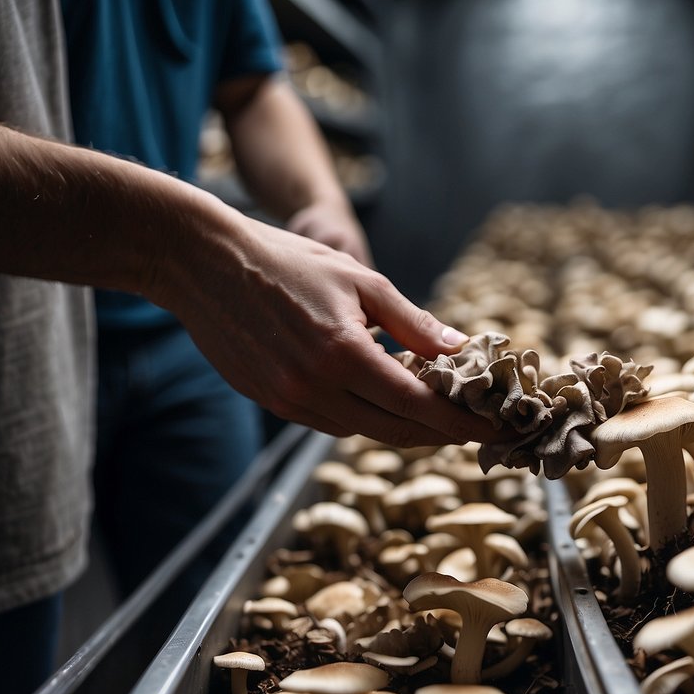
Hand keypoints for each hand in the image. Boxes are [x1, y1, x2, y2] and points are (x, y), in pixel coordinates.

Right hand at [155, 207, 493, 446]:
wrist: (201, 263)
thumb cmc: (286, 260)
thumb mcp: (360, 279)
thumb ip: (413, 322)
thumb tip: (460, 349)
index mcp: (343, 354)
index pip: (417, 407)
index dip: (460, 424)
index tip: (492, 431)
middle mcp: (313, 388)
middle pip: (395, 430)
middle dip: (440, 434)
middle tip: (474, 429)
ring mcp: (288, 400)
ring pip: (362, 430)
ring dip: (402, 426)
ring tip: (436, 413)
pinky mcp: (270, 401)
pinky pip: (330, 422)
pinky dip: (363, 416)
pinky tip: (382, 399)